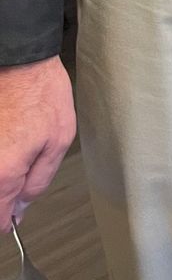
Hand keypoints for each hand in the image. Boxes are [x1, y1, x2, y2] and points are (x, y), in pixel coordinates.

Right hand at [0, 57, 75, 232]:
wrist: (20, 60)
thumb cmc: (40, 91)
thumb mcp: (58, 140)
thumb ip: (39, 181)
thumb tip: (22, 207)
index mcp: (3, 173)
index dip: (10, 219)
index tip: (16, 213)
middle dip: (3, 196)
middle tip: (18, 174)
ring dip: (0, 177)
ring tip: (13, 149)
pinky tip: (6, 142)